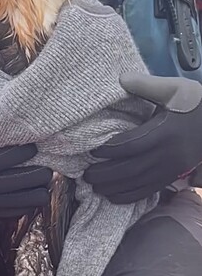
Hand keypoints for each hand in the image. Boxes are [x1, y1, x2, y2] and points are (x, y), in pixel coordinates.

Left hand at [84, 73, 201, 203]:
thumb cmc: (196, 104)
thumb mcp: (176, 89)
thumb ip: (147, 85)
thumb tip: (121, 78)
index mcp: (166, 132)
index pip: (131, 144)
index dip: (110, 150)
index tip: (93, 150)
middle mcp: (168, 154)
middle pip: (130, 168)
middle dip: (106, 174)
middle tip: (86, 175)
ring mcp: (171, 169)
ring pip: (137, 183)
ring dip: (113, 187)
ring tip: (93, 186)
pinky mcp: (173, 177)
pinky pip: (149, 191)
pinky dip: (129, 196)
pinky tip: (113, 196)